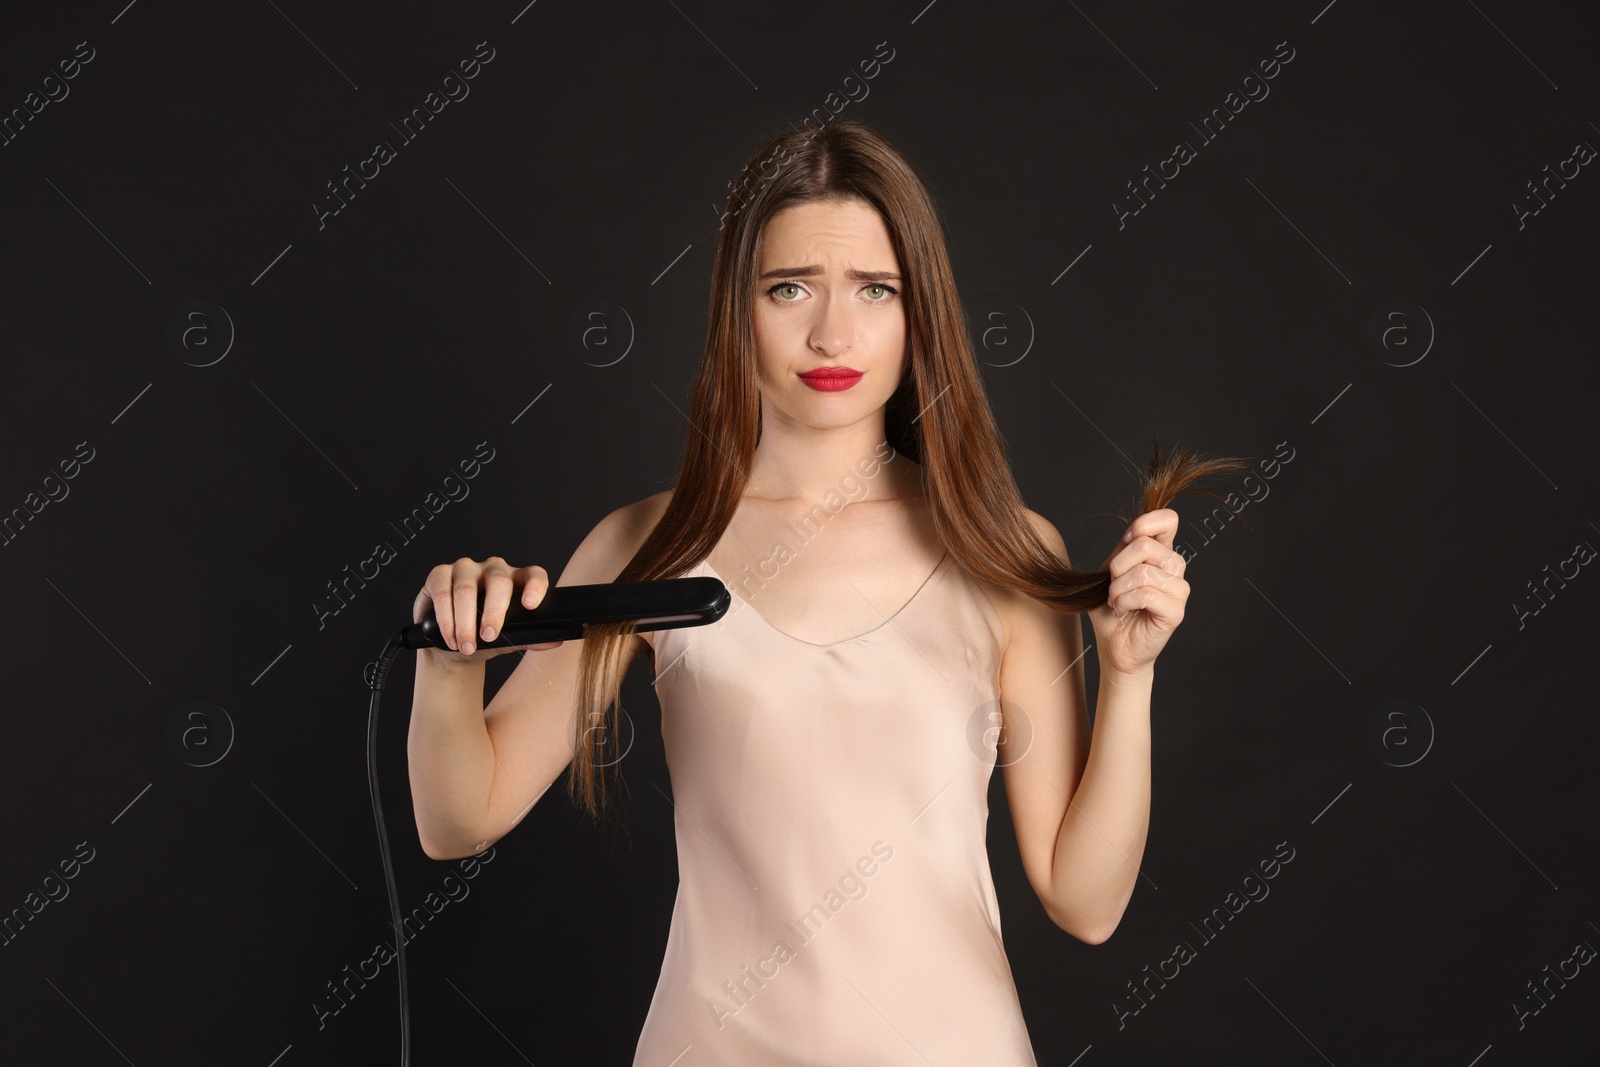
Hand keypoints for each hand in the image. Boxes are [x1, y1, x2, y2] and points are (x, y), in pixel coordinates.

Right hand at [414, 556, 564, 662]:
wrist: (454, 645)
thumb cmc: (486, 637)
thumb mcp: (510, 639)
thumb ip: (531, 638)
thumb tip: (555, 641)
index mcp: (517, 580)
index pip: (533, 574)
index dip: (534, 586)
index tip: (529, 606)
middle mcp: (493, 569)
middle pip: (498, 581)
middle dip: (494, 612)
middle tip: (490, 637)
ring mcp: (466, 569)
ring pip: (467, 589)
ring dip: (465, 622)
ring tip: (467, 646)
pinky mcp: (440, 575)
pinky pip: (442, 591)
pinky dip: (446, 618)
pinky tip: (450, 636)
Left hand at [1085, 508, 1187, 680]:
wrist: (1114, 645)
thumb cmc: (1112, 608)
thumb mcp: (1110, 572)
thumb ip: (1123, 550)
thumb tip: (1132, 533)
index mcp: (1162, 552)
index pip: (1168, 519)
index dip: (1144, 523)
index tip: (1126, 540)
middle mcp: (1176, 567)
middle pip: (1145, 544)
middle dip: (1117, 566)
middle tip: (1112, 586)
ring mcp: (1179, 590)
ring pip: (1144, 572)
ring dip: (1118, 589)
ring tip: (1116, 602)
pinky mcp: (1176, 611)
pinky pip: (1146, 595)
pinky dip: (1124, 602)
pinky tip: (1122, 611)